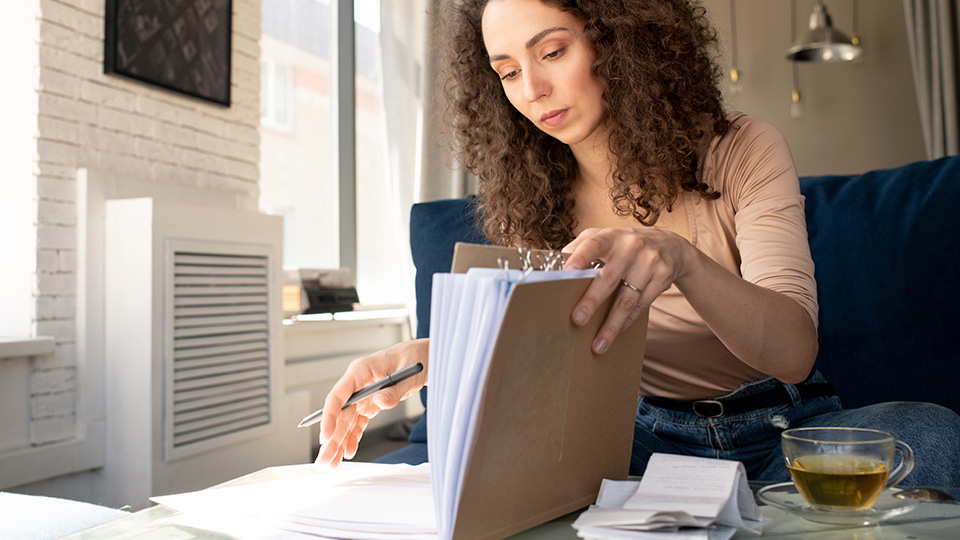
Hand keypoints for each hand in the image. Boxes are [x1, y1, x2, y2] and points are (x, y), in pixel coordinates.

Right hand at [315, 338, 428, 467]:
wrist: (422, 358)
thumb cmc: (414, 359)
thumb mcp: (409, 375)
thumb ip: (394, 391)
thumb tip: (379, 402)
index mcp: (361, 371)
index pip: (338, 396)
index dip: (329, 417)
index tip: (325, 437)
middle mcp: (358, 384)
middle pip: (340, 414)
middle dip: (331, 439)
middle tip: (324, 460)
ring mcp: (363, 394)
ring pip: (346, 422)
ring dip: (339, 443)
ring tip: (331, 463)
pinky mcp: (370, 403)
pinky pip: (358, 423)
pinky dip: (353, 437)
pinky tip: (348, 452)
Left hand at [563, 227, 692, 353]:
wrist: (670, 246)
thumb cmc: (625, 245)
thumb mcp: (606, 238)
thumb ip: (581, 248)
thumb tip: (551, 267)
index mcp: (611, 236)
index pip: (592, 244)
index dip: (579, 258)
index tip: (566, 274)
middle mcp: (631, 246)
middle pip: (609, 278)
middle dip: (592, 301)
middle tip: (577, 320)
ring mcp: (649, 262)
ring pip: (627, 299)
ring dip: (611, 325)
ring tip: (598, 345)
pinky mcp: (662, 277)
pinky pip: (641, 305)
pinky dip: (626, 322)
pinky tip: (615, 334)